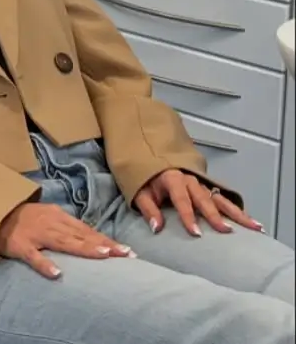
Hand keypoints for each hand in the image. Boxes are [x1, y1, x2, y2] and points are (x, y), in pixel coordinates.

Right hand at [0, 202, 133, 279]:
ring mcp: (36, 234)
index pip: (86, 230)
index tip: (126, 250)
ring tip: (104, 255)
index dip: (106, 239)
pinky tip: (57, 274)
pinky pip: (34, 257)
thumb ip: (66, 227)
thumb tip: (90, 238)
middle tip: (125, 254)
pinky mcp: (20, 246)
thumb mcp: (46, 217)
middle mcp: (50, 223)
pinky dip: (45, 265)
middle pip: (81, 235)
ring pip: (64, 242)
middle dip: (104, 244)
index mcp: (57, 216)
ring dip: (84, 248)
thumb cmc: (22, 218)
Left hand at [134, 170, 261, 236]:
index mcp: (172, 179)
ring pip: (222, 199)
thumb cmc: (148, 181)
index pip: (181, 199)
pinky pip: (226, 200)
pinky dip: (240, 212)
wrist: (155, 162)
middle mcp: (191, 180)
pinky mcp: (210, 189)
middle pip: (205, 199)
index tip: (196, 233)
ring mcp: (203, 184)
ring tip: (255, 227)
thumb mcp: (141, 193)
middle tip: (227, 230)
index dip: (188, 216)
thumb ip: (148, 210)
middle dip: (216, 215)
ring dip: (238, 213)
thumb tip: (156, 228)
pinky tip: (253, 223)